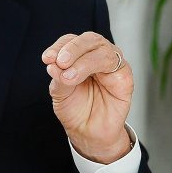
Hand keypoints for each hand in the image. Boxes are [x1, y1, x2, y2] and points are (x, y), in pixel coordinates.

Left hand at [42, 32, 133, 163]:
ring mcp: (112, 64)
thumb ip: (59, 77)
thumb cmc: (76, 110)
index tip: (47, 58)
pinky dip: (93, 67)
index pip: (71, 40)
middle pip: (88, 39)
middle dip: (72, 49)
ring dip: (81, 61)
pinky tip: (78, 78)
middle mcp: (97, 55)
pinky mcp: (124, 76)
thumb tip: (54, 64)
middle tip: (59, 62)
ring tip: (68, 77)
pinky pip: (113, 64)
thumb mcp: (60, 93)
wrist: (89, 133)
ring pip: (101, 50)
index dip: (59, 46)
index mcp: (81, 55)